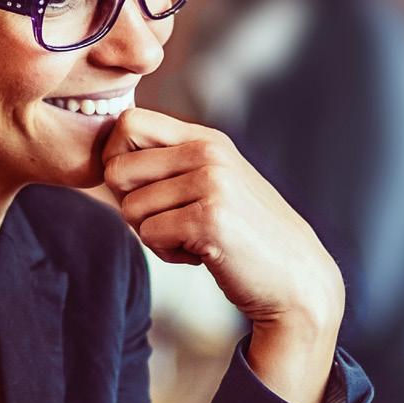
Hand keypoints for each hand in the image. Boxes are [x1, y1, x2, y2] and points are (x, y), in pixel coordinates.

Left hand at [102, 109, 344, 402]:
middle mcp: (207, 152)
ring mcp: (211, 182)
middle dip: (129, 204)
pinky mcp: (209, 218)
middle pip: (117, 169)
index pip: (128, 123)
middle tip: (165, 222)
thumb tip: (107, 162)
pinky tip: (200, 254)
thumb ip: (170, 164)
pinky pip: (149, 235)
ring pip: (130, 208)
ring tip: (191, 239)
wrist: (296, 279)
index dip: (116, 159)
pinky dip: (167, 253)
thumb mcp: (211, 183)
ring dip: (152, 234)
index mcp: (204, 138)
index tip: (138, 189)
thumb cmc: (243, 235)